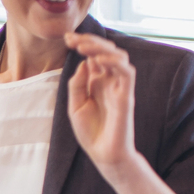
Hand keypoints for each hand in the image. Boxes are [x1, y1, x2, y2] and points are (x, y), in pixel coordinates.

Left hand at [64, 32, 139, 174]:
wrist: (103, 155)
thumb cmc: (90, 133)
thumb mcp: (75, 107)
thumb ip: (77, 85)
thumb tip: (84, 62)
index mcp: (96, 82)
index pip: (92, 56)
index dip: (81, 44)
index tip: (66, 38)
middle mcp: (109, 81)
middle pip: (104, 52)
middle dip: (89, 41)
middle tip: (72, 38)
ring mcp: (119, 87)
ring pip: (117, 57)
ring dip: (100, 47)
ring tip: (83, 45)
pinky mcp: (126, 96)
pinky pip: (126, 72)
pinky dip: (114, 62)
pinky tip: (98, 59)